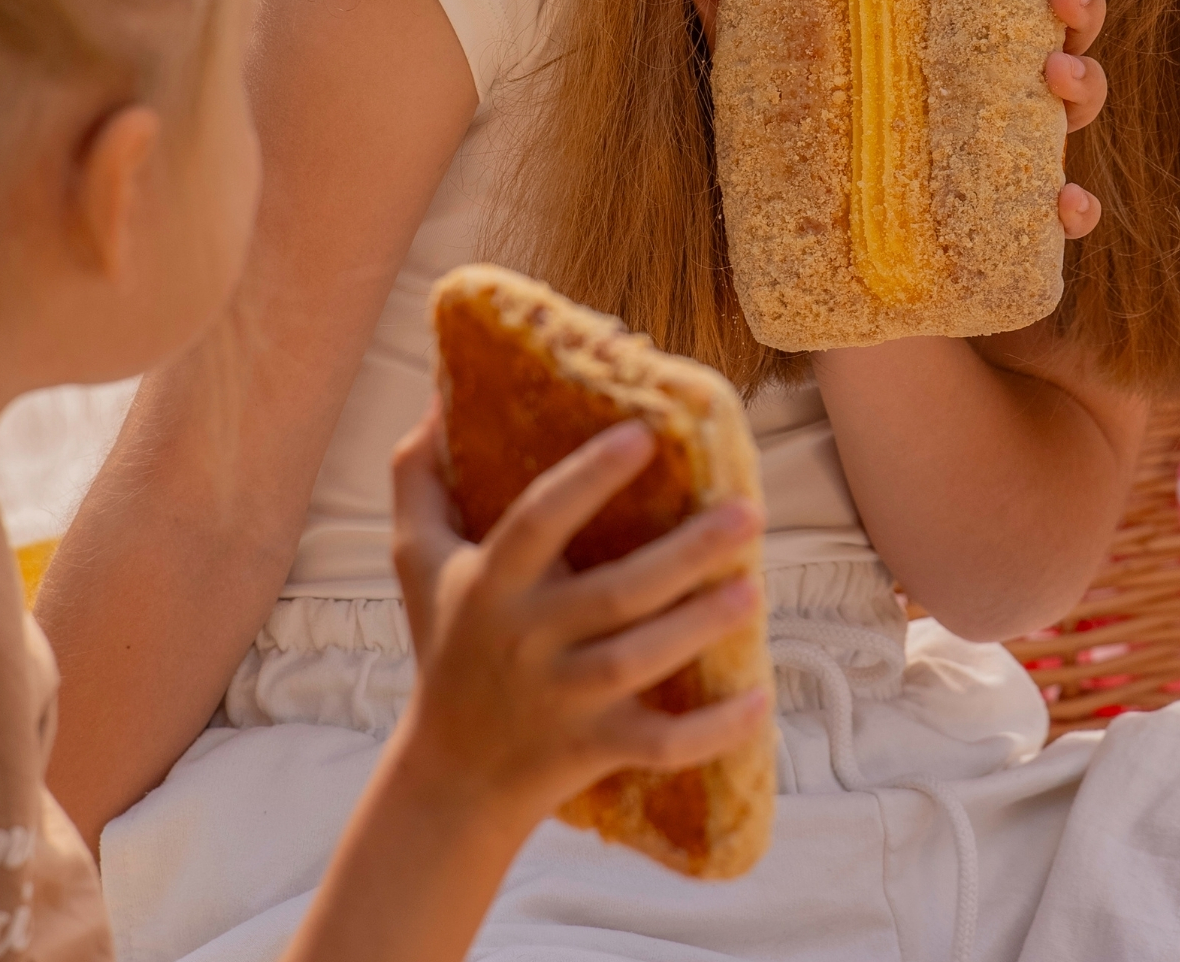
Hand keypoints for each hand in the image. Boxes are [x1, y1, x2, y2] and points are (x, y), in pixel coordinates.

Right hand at [388, 407, 767, 826]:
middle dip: (684, 555)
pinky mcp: (593, 749)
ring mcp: (563, 699)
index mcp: (491, 584)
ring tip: (754, 587)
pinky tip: (760, 697)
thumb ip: (419, 480)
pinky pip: (659, 745)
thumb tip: (438, 400)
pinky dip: (711, 731)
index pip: (539, 520)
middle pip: (613, 594)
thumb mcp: (420, 562)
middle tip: (747, 511)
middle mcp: (526, 640)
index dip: (589, 477)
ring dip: (701, 626)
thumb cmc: (447, 645)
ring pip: (638, 663)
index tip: (643, 433)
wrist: (449, 778)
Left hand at [687, 0, 1106, 239]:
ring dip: (1085, 81)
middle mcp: (983, 80)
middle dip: (1079, 1)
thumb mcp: (746, 66)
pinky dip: (1074, 208)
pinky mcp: (999, 222)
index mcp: (941, 28)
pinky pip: (1056, 214)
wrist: (785, 263)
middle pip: (1057, 26)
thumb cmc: (774, 142)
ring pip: (1073, 102)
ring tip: (1055, 74)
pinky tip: (1067, 202)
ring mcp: (998, 148)